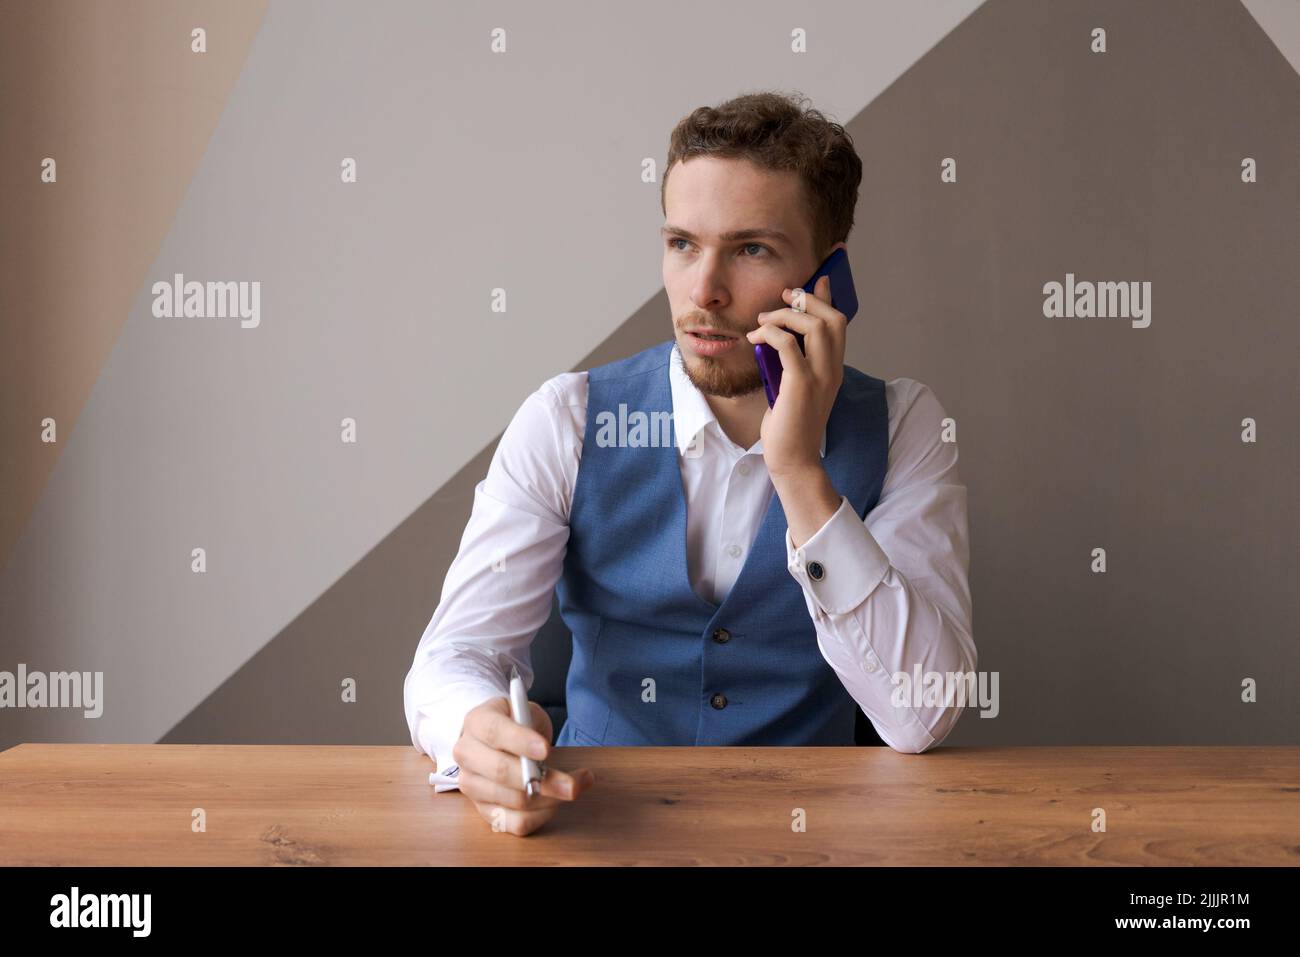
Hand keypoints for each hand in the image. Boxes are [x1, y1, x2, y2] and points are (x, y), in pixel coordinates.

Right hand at [452, 696, 595, 835]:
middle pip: (501, 772)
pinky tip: (556, 803)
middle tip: (572, 784)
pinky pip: (516, 822)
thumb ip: (531, 726)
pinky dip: (541, 816)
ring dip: (550, 799)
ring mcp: (472, 785)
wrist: (500, 738)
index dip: (521, 742)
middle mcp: (467, 754)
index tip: (546, 750)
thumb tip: (543, 756)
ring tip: (574, 787)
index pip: (493, 732)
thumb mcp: (525, 711)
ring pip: (513, 800)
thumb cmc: (517, 722)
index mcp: (476, 722)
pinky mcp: (484, 810)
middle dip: (542, 780)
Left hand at [745, 274, 845, 478]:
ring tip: (764, 319)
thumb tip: (781, 338)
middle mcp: (832, 370)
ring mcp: (820, 377)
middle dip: (808, 300)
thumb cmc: (789, 425)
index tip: (817, 279)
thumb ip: (794, 363)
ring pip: (816, 326)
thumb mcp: (795, 387)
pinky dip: (771, 333)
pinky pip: (789, 345)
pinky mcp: (801, 385)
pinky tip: (756, 337)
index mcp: (834, 369)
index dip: (829, 298)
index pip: (840, 324)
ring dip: (787, 314)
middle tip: (784, 296)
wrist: (793, 458)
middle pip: (833, 319)